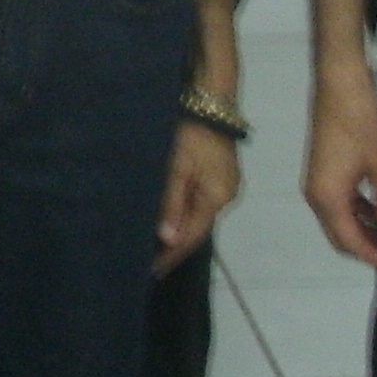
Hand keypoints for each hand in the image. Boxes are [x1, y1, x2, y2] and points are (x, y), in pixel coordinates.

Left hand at [159, 114, 242, 272]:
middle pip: (198, 228)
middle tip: (150, 260)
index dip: (173, 254)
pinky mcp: (221, 178)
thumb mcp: (176, 168)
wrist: (210, 105)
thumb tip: (168, 239)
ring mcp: (226, 188)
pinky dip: (186, 212)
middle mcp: (226, 197)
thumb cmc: (190, 135)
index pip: (192, 236)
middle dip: (175, 245)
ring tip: (156, 245)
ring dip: (180, 229)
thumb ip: (172, 204)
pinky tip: (172, 218)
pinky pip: (201, 203)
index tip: (154, 271)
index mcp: (216, 198)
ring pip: (199, 216)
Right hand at [304, 68, 376, 274]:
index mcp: (327, 196)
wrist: (341, 80)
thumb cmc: (362, 120)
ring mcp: (318, 180)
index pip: (351, 242)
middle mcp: (316, 193)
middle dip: (371, 249)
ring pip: (341, 220)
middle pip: (342, 236)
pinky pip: (342, 202)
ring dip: (367, 232)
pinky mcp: (325, 168)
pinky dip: (361, 213)